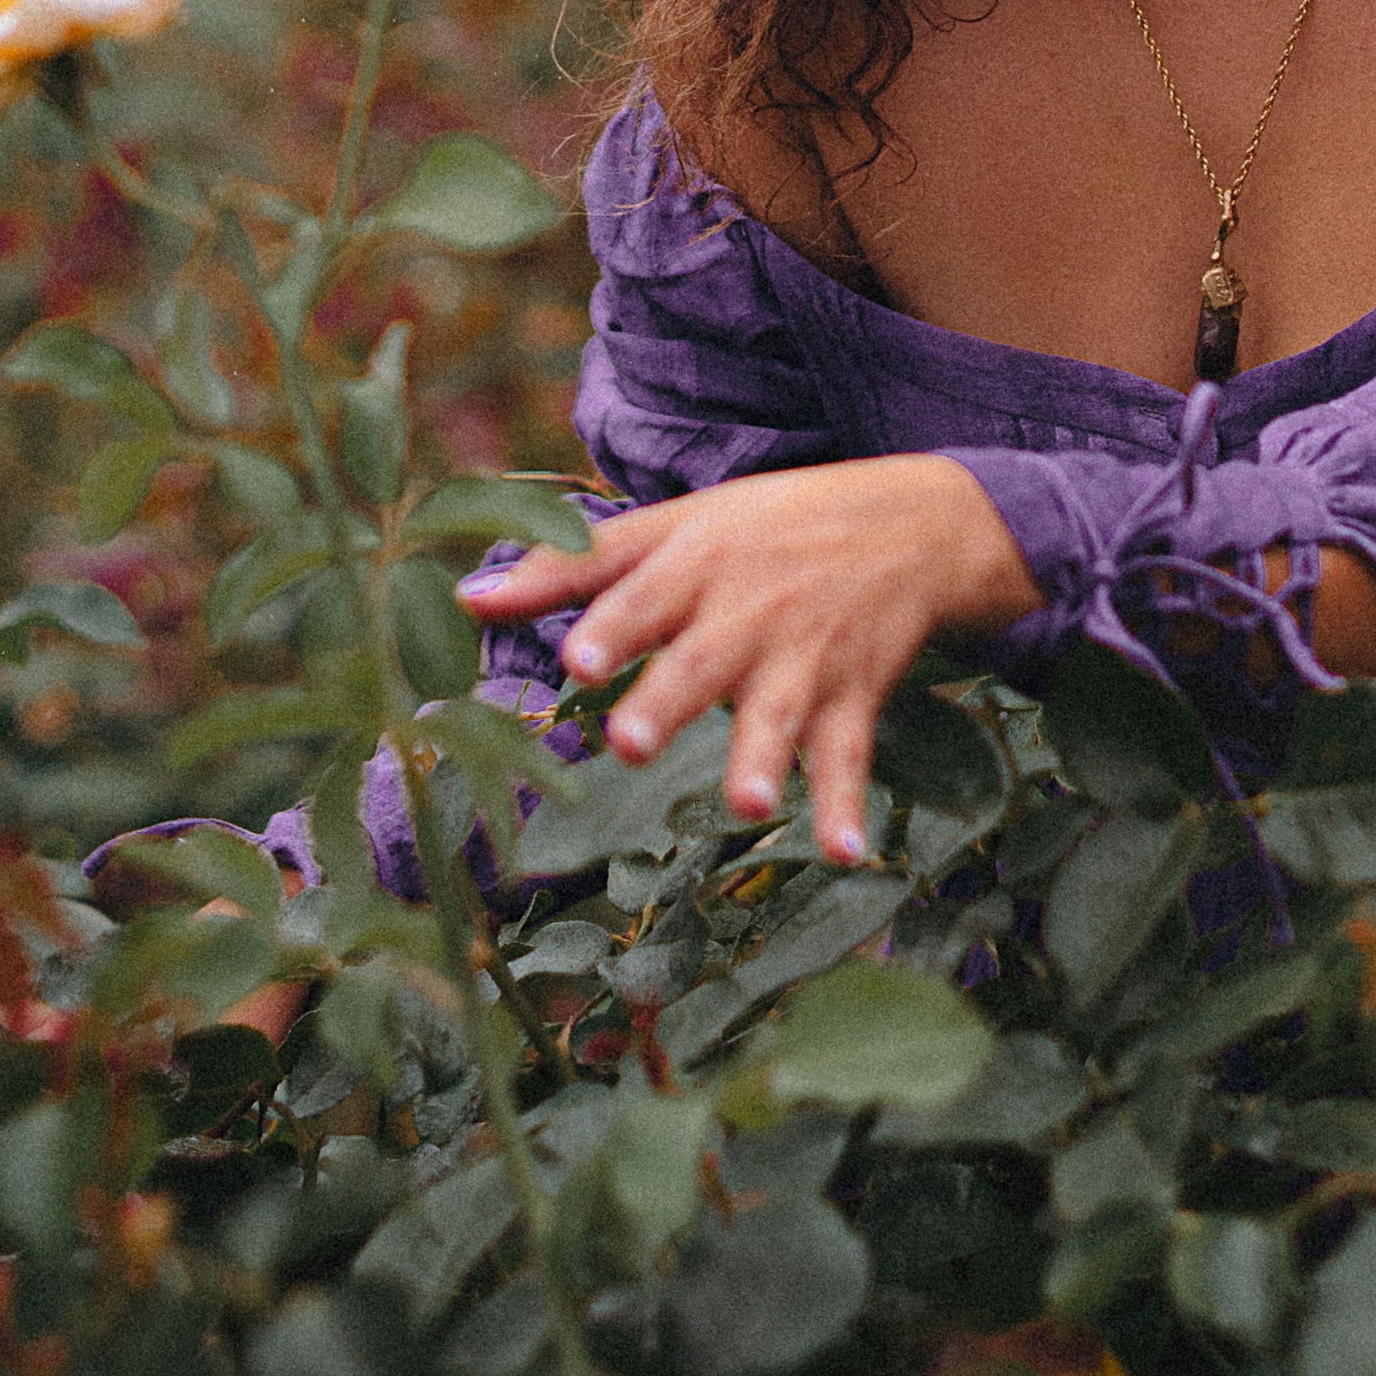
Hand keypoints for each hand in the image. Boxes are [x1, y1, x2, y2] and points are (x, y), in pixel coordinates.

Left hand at [458, 456, 1036, 862]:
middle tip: (628, 743)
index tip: (577, 662)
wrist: (911, 522)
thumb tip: (464, 601)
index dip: (614, 627)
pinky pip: (849, 755)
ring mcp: (805, 657)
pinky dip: (847, 804)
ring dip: (762, 759)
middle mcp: (749, 611)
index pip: (647, 594)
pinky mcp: (853, 695)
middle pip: (703, 660)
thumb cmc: (765, 527)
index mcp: (697, 563)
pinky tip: (846, 852)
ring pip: (779, 713)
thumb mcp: (675, 527)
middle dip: (668, 701)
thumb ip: (572, 567)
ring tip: (746, 805)